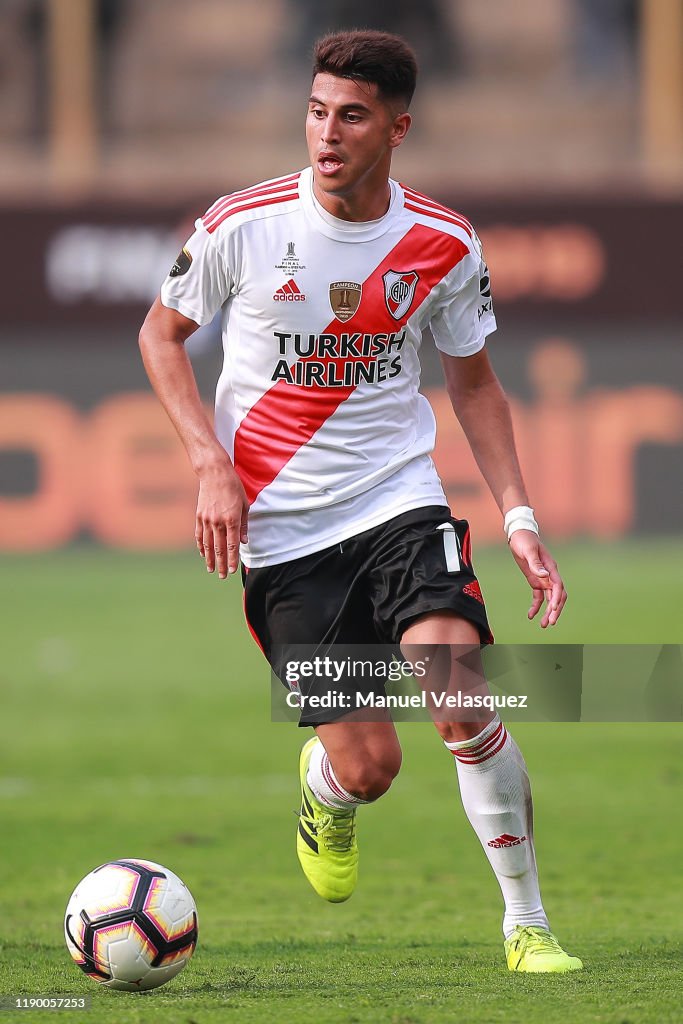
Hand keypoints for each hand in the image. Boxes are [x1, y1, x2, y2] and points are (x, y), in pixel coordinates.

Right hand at [195, 460, 248, 577]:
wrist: (214, 473)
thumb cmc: (233, 487)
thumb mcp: (245, 505)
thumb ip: (244, 525)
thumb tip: (244, 542)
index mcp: (232, 519)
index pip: (232, 545)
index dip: (232, 560)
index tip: (233, 571)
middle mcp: (218, 521)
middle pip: (219, 548)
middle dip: (221, 564)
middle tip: (223, 576)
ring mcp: (206, 519)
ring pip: (208, 544)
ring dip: (209, 559)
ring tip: (211, 570)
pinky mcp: (199, 516)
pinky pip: (199, 535)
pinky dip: (201, 546)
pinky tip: (203, 554)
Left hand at [508, 531, 566, 627]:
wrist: (519, 535)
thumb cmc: (525, 541)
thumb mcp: (528, 551)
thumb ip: (536, 564)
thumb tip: (544, 575)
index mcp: (551, 568)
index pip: (558, 586)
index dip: (557, 598)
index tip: (553, 608)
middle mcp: (550, 575)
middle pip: (557, 596)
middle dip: (555, 610)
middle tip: (550, 623)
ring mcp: (543, 579)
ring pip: (549, 599)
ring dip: (548, 612)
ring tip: (544, 625)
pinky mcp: (536, 581)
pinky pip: (538, 597)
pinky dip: (536, 606)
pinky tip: (531, 615)